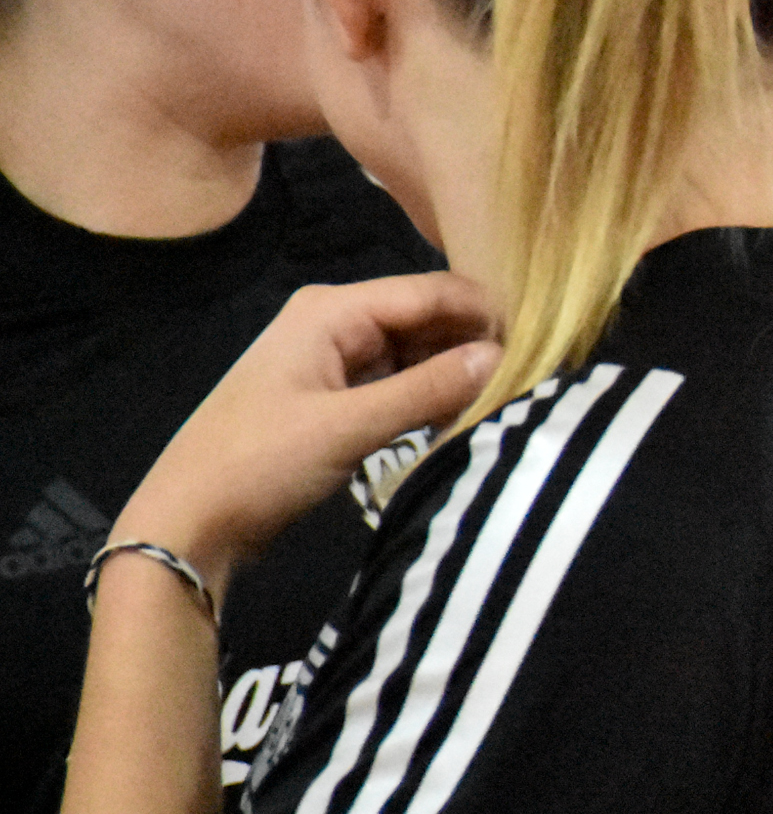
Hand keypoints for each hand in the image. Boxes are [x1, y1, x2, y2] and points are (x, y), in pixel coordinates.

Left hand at [113, 273, 496, 595]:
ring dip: (454, 374)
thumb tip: (503, 356)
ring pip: (416, 352)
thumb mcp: (349, 427)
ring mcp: (334, 360)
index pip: (432, 291)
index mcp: (332, 310)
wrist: (189, 522)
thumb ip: (428, 388)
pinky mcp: (335, 396)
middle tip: (530, 380)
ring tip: (502, 401)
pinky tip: (459, 419)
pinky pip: (398, 381)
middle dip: (474, 344)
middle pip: (426, 318)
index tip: (542, 346)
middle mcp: (335, 322)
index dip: (486, 313)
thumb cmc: (259, 463)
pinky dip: (429, 396)